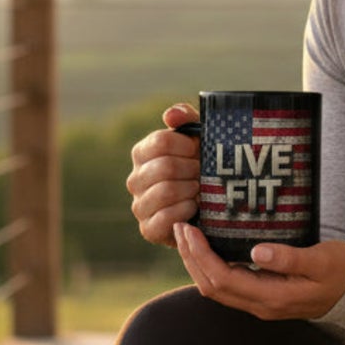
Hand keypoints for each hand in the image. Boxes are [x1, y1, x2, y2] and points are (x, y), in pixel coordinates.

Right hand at [127, 103, 200, 246]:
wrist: (209, 207)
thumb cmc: (201, 166)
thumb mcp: (198, 138)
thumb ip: (186, 118)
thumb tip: (170, 115)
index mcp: (142, 153)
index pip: (161, 142)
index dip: (186, 146)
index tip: (198, 151)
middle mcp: (135, 179)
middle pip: (166, 167)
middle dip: (193, 170)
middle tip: (203, 174)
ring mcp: (139, 205)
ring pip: (166, 191)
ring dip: (192, 190)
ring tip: (201, 190)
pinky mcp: (148, 229)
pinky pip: (166, 217)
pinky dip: (187, 211)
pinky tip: (195, 208)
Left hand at [173, 221, 344, 320]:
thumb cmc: (342, 271)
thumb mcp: (321, 260)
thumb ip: (289, 257)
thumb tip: (256, 252)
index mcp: (272, 297)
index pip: (222, 278)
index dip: (201, 255)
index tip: (189, 230)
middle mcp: (260, 305)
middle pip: (211, 286)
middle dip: (191, 258)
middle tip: (180, 227)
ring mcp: (260, 304)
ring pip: (215, 288)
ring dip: (197, 263)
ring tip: (187, 236)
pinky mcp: (262, 296)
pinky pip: (227, 285)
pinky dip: (210, 266)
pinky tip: (208, 248)